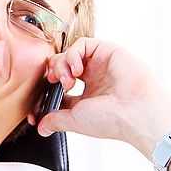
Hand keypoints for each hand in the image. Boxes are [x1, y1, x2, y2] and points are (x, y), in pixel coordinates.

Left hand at [36, 38, 170, 159]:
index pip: (58, 89)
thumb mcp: (75, 121)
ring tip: (69, 81)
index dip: (45, 94)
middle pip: (60, 67)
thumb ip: (56, 120)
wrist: (135, 112)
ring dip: (61, 65)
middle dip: (51, 75)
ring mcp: (99, 65)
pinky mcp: (106, 51)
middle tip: (55, 85)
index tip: (35, 108)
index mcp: (86, 97)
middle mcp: (92, 79)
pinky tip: (77, 70)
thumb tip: (41, 127)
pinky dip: (73, 54)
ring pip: (68, 54)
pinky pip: (82, 44)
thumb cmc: (111, 120)